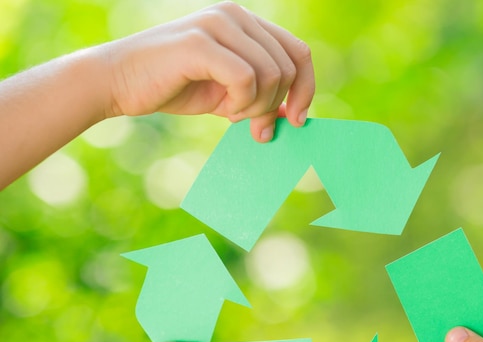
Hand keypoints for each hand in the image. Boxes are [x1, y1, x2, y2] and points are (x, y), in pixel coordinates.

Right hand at [103, 1, 313, 141]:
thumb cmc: (174, 87)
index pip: (298, 52)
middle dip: (278, 106)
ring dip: (257, 107)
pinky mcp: (201, 42)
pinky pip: (247, 79)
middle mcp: (236, 15)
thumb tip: (295, 115)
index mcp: (245, 23)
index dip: (307, 89)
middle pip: (290, 67)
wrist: (119, 83)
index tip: (298, 119)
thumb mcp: (228, 95)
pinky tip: (223, 109)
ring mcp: (218, 24)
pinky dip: (241, 103)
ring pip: (272, 74)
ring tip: (232, 114)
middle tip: (256, 128)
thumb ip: (261, 98)